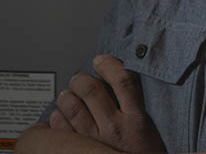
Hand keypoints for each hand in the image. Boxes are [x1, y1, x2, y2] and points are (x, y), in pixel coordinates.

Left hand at [50, 54, 165, 152]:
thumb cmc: (143, 153)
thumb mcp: (148, 126)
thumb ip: (133, 103)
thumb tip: (113, 76)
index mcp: (137, 120)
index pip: (122, 81)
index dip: (108, 65)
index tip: (100, 61)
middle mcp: (115, 129)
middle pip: (91, 89)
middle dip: (81, 79)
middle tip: (79, 81)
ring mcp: (95, 142)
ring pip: (72, 106)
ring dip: (67, 96)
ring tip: (69, 96)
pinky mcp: (79, 151)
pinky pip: (60, 127)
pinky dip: (58, 116)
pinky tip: (63, 116)